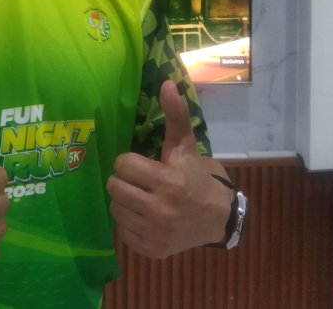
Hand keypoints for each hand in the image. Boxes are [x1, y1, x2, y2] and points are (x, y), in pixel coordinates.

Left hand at [106, 80, 233, 258]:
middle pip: (114, 187)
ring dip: (125, 201)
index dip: (130, 162)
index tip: (143, 165)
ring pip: (115, 208)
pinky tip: (146, 217)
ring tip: (144, 198)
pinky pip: (121, 231)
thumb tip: (167, 82)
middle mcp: (160, 210)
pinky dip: (130, 223)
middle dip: (125, 181)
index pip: (122, 165)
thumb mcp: (185, 145)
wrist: (217, 218)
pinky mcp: (151, 250)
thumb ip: (175, 114)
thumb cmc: (195, 177)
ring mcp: (155, 233)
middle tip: (141, 182)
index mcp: (167, 182)